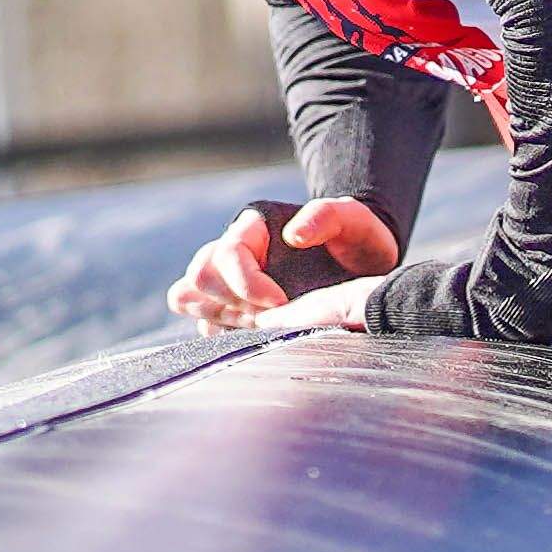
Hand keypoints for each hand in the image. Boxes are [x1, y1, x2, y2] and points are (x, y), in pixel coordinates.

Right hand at [172, 195, 399, 329]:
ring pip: (188, 298)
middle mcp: (233, 251)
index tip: (281, 303)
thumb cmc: (358, 240)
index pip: (227, 254)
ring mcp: (228, 281)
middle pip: (199, 276)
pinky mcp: (232, 308)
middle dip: (233, 303)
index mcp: (254, 227)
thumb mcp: (353, 220)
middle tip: (273, 317)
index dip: (247, 283)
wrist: (363, 265)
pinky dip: (220, 333)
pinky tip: (254, 336)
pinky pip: (204, 323)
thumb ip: (327, 215)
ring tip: (260, 326)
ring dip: (219, 317)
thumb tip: (293, 235)